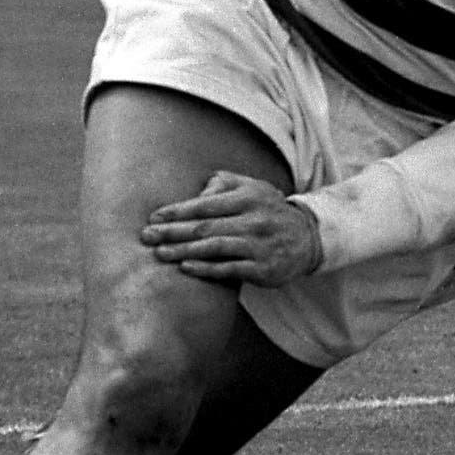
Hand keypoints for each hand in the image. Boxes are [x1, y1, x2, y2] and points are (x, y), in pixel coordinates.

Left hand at [141, 171, 321, 287]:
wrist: (308, 238)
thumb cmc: (269, 210)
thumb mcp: (253, 188)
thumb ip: (224, 184)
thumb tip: (196, 194)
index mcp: (248, 198)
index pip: (206, 204)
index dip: (178, 211)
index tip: (154, 218)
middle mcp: (254, 220)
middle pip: (205, 226)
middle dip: (173, 232)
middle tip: (147, 236)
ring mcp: (259, 246)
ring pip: (215, 248)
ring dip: (184, 251)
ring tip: (160, 253)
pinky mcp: (263, 269)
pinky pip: (229, 269)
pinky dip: (206, 269)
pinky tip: (186, 268)